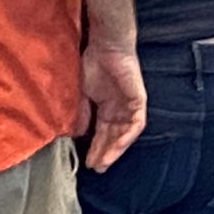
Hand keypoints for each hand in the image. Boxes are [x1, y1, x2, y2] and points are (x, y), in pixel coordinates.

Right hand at [76, 45, 146, 171]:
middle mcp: (120, 111)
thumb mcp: (80, 93)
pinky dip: (128, 135)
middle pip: (113, 137)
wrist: (106, 46)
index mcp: (106, 109)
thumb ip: (80, 113)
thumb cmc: (92, 64)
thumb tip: (74, 133)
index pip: (101, 133)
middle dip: (104, 153)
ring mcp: (130, 107)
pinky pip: (136, 124)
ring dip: (115, 148)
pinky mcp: (139, 101)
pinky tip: (119, 145)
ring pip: (125, 134)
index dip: (95, 148)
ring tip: (104, 161)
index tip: (86, 162)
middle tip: (96, 167)